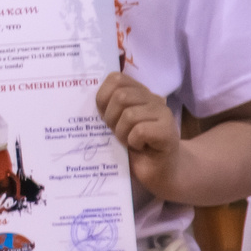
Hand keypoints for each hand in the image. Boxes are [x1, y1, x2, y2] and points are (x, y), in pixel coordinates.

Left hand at [96, 72, 178, 194]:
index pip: (116, 79)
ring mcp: (163, 113)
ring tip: (129, 141)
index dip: (103, 98)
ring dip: (122, 133)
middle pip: (121, 96)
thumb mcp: (115, 123)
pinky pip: (140, 130)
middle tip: (117, 133)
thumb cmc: (133, 146)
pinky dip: (133, 141)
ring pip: (129, 114)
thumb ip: (106, 106)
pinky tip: (140, 147)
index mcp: (138, 92)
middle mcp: (153, 98)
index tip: (105, 116)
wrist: (159, 171)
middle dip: (111, 118)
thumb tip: (82, 95)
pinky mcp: (168, 131)